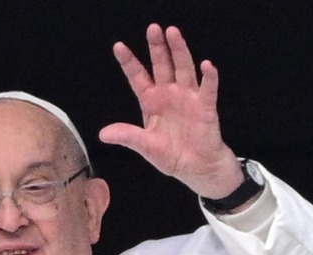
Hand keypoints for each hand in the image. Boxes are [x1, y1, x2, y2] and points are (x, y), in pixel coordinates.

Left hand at [99, 24, 244, 198]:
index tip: (118, 46)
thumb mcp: (145, 146)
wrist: (196, 168)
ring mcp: (188, 98)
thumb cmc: (172, 155)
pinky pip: (207, 89)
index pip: (138, 77)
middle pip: (162, 65)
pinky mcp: (205, 107)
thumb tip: (103, 134)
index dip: (129, 62)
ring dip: (179, 51)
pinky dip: (209, 77)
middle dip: (157, 47)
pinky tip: (207, 65)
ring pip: (184, 69)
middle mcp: (169, 94)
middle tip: (153, 28)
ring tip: (174, 34)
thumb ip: (127, 136)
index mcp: (151, 101)